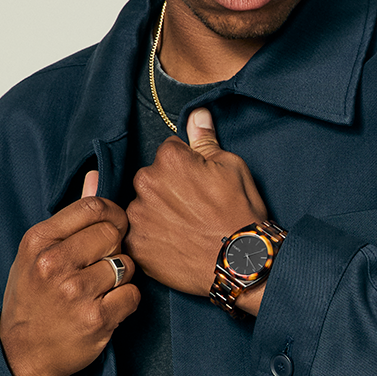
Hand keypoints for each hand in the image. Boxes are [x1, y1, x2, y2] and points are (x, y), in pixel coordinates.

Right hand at [0, 171, 139, 375]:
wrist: (19, 353)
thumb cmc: (32, 298)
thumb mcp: (38, 253)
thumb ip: (71, 217)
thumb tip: (96, 176)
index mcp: (39, 241)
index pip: (93, 207)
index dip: (112, 215)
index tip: (112, 229)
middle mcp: (55, 264)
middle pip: (113, 233)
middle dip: (117, 247)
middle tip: (103, 264)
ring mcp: (75, 292)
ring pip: (126, 264)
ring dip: (122, 277)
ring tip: (101, 289)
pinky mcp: (95, 319)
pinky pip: (132, 295)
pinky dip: (126, 302)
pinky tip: (108, 307)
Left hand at [126, 109, 268, 311]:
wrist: (241, 262)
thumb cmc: (240, 213)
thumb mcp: (232, 167)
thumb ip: (205, 140)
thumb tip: (196, 114)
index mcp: (169, 158)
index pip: (169, 152)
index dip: (186, 167)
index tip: (198, 184)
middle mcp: (146, 182)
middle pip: (151, 178)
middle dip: (167, 188)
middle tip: (193, 208)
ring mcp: (138, 215)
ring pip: (142, 206)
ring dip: (156, 213)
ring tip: (184, 228)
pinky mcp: (136, 244)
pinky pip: (137, 234)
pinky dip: (151, 238)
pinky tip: (173, 243)